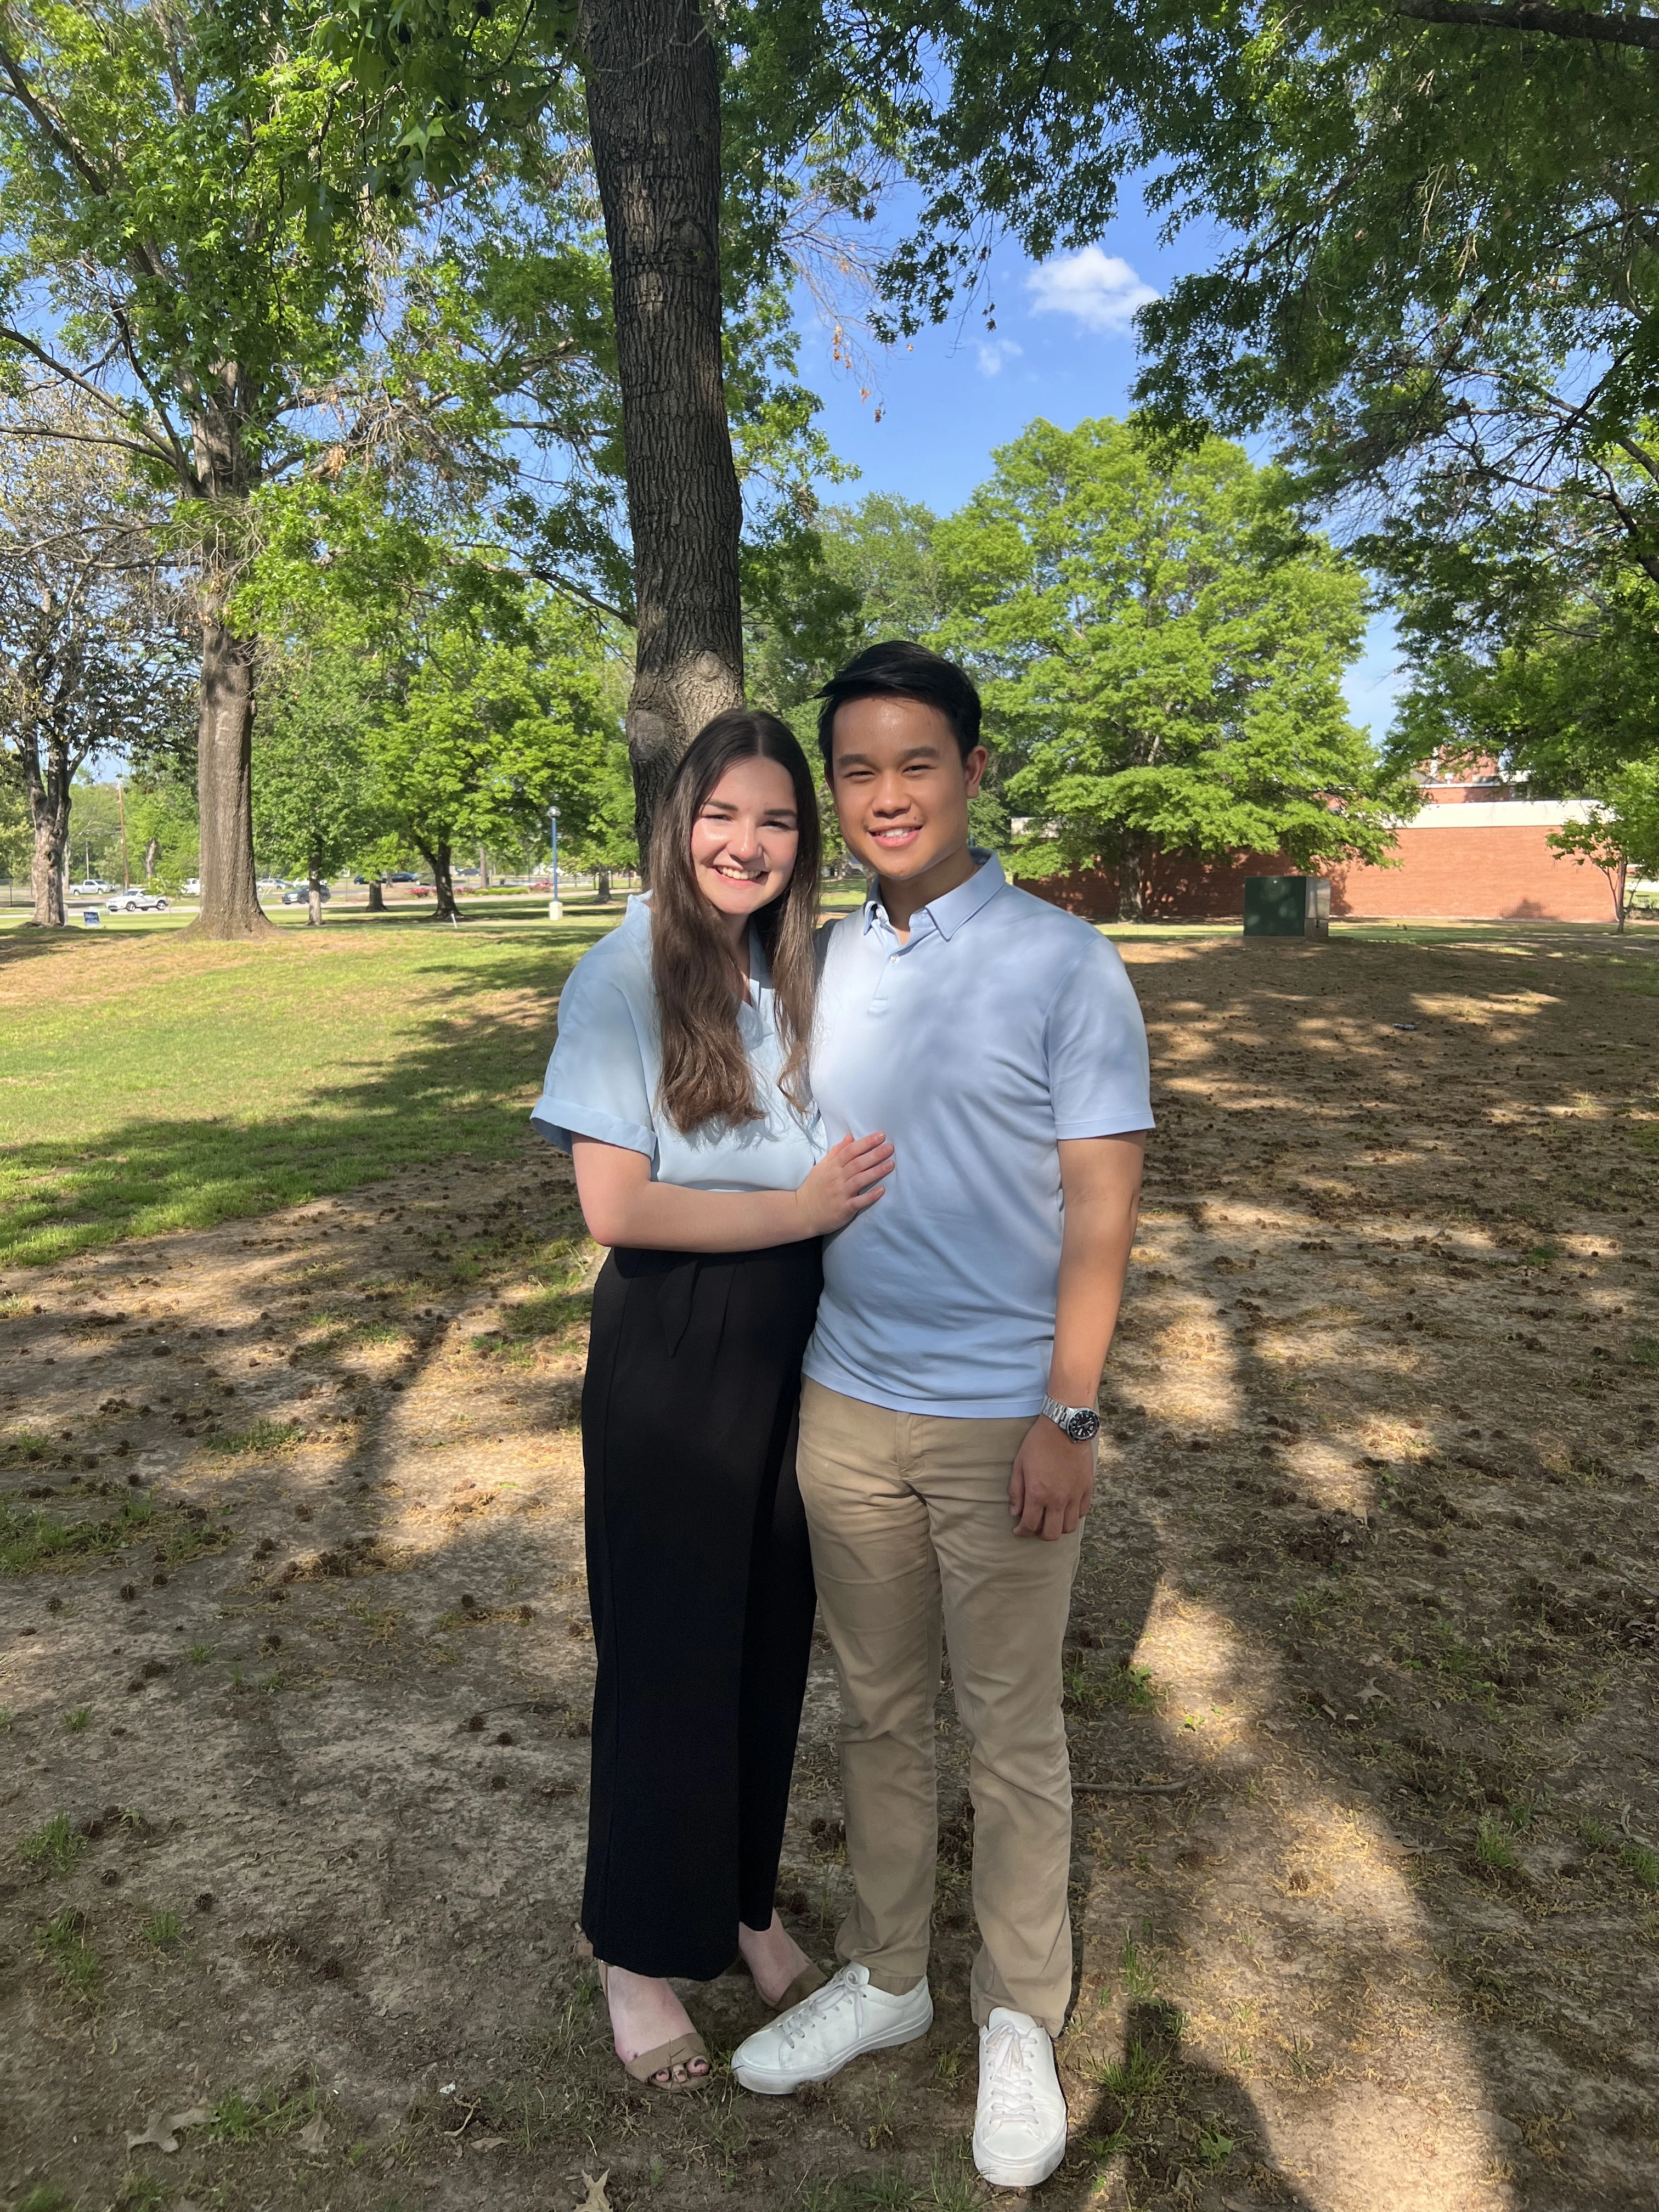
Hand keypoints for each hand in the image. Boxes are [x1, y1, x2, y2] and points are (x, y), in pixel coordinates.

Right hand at [794, 1132, 893, 1234]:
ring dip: (876, 1172)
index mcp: (832, 1167)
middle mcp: (836, 1178)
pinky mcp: (844, 1208)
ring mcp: (840, 1193)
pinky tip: (882, 1190)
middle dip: (874, 1154)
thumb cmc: (814, 1188)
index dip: (865, 1143)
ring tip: (890, 1165)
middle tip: (890, 1147)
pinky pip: (858, 1201)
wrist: (802, 1212)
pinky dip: (870, 1196)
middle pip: (857, 1163)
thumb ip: (836, 1152)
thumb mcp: (822, 1167)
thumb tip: (850, 1137)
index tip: (880, 1136)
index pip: (850, 1151)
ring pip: (859, 1180)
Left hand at [1009, 1416, 1095, 1539]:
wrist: (1065, 1427)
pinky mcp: (1086, 1489)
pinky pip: (1082, 1512)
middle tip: (1035, 1526)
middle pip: (1051, 1533)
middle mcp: (1058, 1499)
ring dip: (1058, 1527)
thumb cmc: (1038, 1444)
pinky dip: (1073, 1516)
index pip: (1030, 1525)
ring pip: (1069, 1527)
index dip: (1022, 1532)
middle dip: (1040, 1534)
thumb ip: (1016, 1492)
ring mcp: (1075, 1495)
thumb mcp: (1019, 1465)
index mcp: (1038, 1494)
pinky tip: (1065, 1508)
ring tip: (1051, 1518)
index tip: (1018, 1530)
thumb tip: (1015, 1512)